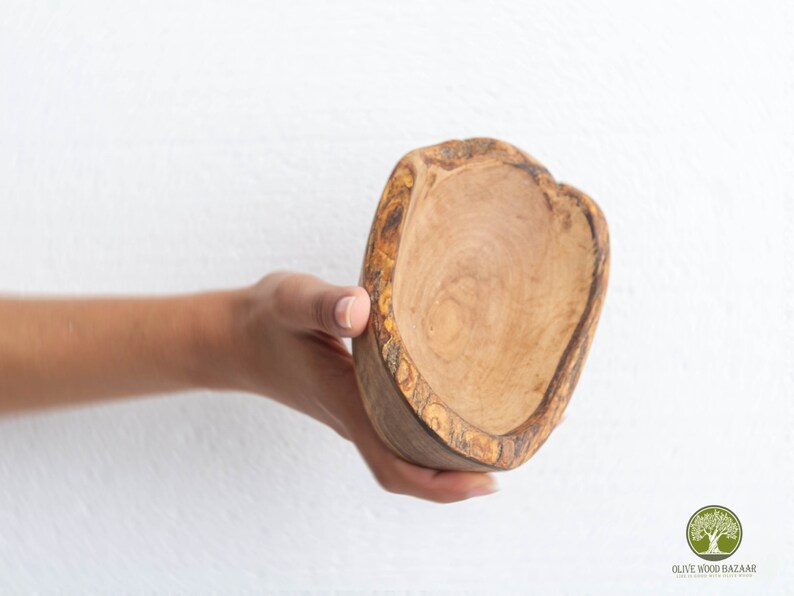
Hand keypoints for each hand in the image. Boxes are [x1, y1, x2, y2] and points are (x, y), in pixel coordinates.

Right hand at [228, 271, 498, 502]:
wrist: (237, 338)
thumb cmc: (267, 320)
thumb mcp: (291, 301)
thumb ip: (323, 303)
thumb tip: (359, 309)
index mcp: (349, 403)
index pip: (397, 462)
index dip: (442, 482)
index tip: (488, 480)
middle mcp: (358, 417)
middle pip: (415, 467)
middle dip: (464, 471)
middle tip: (518, 446)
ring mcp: (358, 413)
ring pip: (411, 450)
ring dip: (452, 453)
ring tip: (504, 431)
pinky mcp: (359, 400)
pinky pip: (402, 428)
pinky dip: (433, 430)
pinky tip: (459, 406)